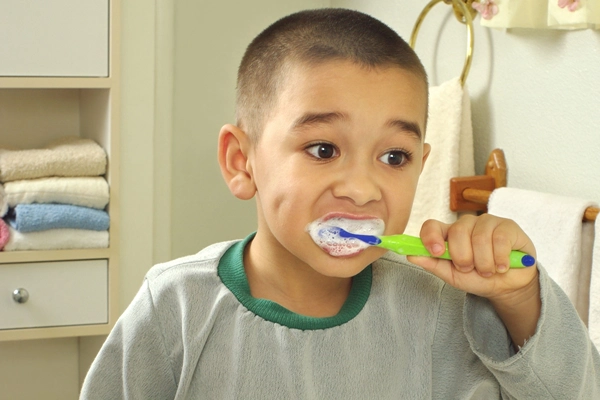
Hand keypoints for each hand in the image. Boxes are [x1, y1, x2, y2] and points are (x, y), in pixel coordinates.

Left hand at [407, 214, 537, 299]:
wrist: (506, 286)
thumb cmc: (477, 278)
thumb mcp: (452, 275)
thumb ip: (432, 264)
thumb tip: (410, 255)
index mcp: (448, 235)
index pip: (432, 225)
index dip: (431, 236)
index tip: (437, 252)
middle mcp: (465, 224)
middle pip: (457, 232)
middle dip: (464, 258)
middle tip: (470, 269)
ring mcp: (486, 222)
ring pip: (480, 238)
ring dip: (484, 263)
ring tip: (488, 270)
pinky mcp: (507, 225)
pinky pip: (500, 240)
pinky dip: (500, 259)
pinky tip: (502, 266)